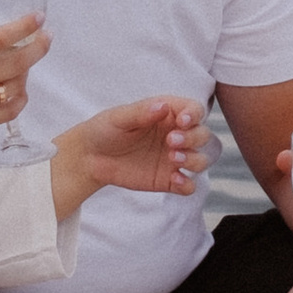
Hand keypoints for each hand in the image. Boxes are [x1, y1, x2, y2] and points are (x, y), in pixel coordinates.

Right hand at [0, 0, 50, 171]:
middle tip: (47, 36)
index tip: (38, 18)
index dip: (23, 27)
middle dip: (38, 48)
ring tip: (27, 61)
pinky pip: (8, 113)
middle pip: (16, 63)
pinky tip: (21, 90)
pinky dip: (20, 101)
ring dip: (26, 73)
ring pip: (14, 87)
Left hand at [51, 95, 208, 216]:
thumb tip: (163, 106)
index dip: (194, 115)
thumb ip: (142, 113)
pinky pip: (188, 185)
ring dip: (194, 160)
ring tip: (174, 159)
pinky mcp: (168, 180)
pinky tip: (175, 180)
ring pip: (201, 160)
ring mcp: (174, 158)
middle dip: (193, 139)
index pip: (194, 110)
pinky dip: (188, 184)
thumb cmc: (105, 129)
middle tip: (170, 142)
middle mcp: (177, 135)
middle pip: (202, 135)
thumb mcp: (119, 117)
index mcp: (168, 114)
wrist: (90, 157)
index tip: (182, 122)